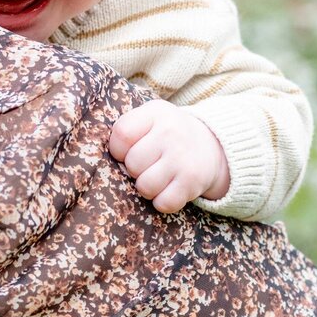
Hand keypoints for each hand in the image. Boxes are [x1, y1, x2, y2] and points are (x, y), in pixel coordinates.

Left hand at [108, 100, 230, 211]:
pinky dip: (162, 201)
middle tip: (147, 165)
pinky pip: (163, 203)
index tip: (127, 151)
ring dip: (146, 188)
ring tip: (157, 177)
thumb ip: (128, 129)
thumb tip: (104, 157)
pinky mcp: (192, 181)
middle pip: (132, 164)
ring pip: (145, 186)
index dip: (118, 149)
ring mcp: (182, 158)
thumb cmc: (168, 133)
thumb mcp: (151, 118)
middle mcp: (171, 132)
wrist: (212, 145)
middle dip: (134, 170)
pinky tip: (168, 189)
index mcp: (156, 113)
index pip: (121, 134)